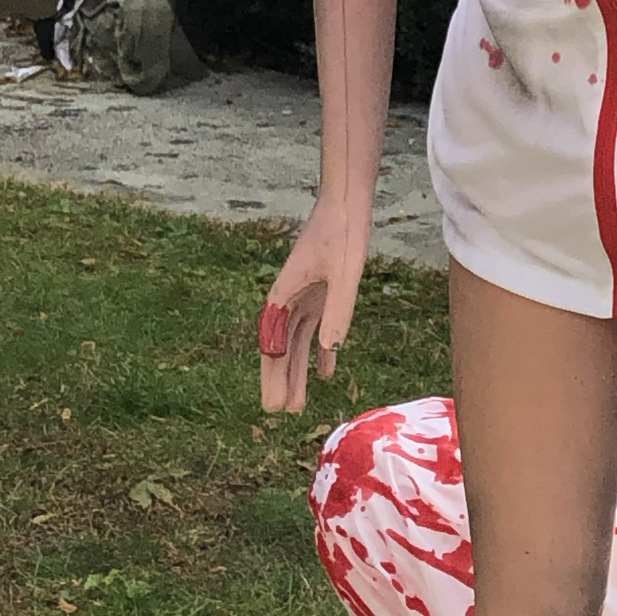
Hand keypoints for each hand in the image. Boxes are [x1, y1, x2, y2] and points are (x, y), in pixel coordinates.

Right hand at [258, 194, 368, 413]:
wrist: (345, 202)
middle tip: (280, 413)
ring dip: (297, 371)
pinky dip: (319, 350)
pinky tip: (324, 372)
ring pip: (297, 342)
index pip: (274, 346)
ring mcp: (304, 296)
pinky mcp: (320, 291)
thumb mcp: (344, 273)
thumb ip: (337, 310)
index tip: (272, 406)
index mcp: (285, 296)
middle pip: (282, 348)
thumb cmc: (342, 234)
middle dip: (281, 380)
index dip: (273, 376)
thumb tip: (328, 349)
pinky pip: (316, 328)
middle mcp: (289, 300)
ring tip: (297, 403)